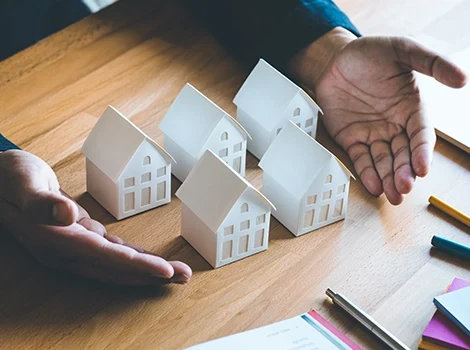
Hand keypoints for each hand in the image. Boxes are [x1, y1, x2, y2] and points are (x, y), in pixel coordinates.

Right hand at [0, 150, 191, 284]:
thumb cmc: (9, 177)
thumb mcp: (22, 181)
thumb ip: (39, 201)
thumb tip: (65, 214)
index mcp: (54, 239)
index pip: (104, 257)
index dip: (135, 265)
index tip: (165, 270)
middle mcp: (65, 250)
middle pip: (116, 267)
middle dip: (151, 274)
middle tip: (184, 277)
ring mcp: (72, 247)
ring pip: (116, 263)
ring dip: (147, 268)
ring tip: (176, 273)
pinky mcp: (78, 238)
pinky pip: (110, 252)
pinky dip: (132, 257)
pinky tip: (150, 260)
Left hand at [289, 29, 466, 204]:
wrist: (334, 59)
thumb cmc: (371, 53)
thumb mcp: (403, 50)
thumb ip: (431, 63)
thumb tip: (463, 79)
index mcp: (412, 108)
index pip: (421, 135)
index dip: (422, 152)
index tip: (422, 168)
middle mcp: (395, 125)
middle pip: (404, 154)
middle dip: (405, 172)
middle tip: (404, 187)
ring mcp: (373, 133)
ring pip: (384, 161)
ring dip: (389, 179)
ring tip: (393, 195)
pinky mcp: (352, 139)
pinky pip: (361, 159)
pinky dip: (367, 173)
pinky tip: (374, 186)